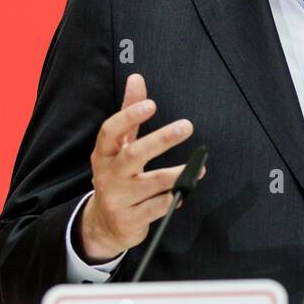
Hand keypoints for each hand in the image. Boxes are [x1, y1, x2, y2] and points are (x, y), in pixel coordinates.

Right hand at [78, 73, 205, 261]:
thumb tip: (137, 78)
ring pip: (153, 183)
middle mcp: (108, 175)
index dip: (129, 116)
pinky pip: (159, 207)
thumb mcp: (119, 147)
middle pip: (134, 154)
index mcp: (104, 154)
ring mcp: (118, 198)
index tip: (151, 104)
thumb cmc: (117, 176)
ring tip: (199, 168)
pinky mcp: (131, 219)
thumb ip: (129, 114)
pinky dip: (175, 198)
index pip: (110, 131)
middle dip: (161, 140)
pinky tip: (184, 193)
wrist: (104, 224)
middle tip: (186, 126)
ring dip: (178, 174)